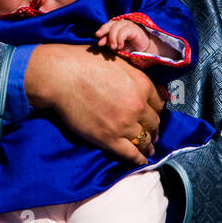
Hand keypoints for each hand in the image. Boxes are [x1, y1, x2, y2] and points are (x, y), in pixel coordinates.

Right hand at [24, 44, 162, 163]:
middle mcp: (138, 105)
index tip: (152, 115)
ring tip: (148, 149)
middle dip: (153, 128)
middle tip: (151, 133)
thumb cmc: (84, 63)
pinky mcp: (109, 139)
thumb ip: (132, 75)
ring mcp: (125, 124)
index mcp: (142, 84)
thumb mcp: (118, 62)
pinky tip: (141, 161)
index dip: (156, 111)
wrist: (62, 77)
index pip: (159, 103)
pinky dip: (138, 159)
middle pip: (154, 123)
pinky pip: (131, 154)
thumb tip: (139, 84)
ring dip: (148, 145)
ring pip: (145, 140)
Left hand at [95, 18, 150, 55]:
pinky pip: (124, 32)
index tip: (97, 35)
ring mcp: (129, 25)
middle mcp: (122, 24)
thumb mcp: (116, 45)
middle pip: (111, 24)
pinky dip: (120, 39)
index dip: (102, 29)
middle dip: (104, 32)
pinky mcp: (134, 29)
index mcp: (117, 26)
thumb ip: (109, 42)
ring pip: (116, 27)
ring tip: (113, 48)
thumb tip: (100, 42)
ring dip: (112, 38)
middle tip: (101, 43)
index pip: (108, 25)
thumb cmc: (129, 47)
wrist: (142, 50)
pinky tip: (120, 47)